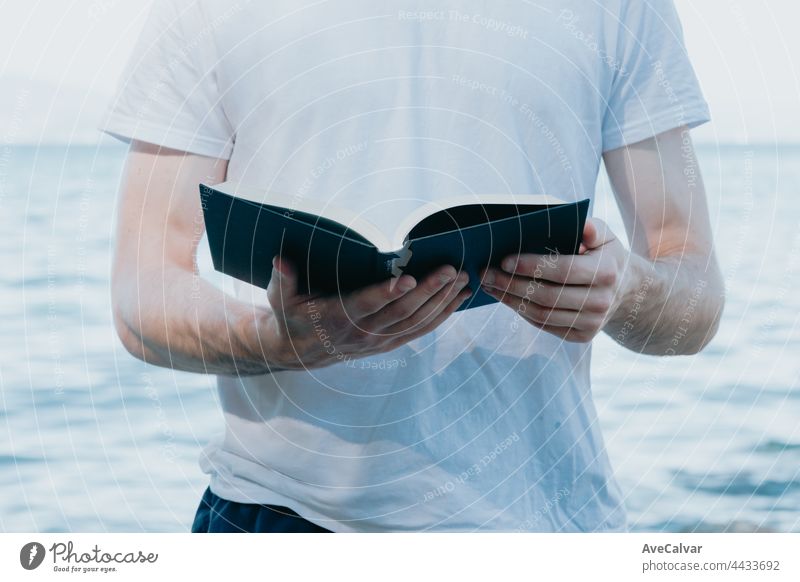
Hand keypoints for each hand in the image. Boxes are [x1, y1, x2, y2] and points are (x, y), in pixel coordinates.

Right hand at [255, 257, 471, 368]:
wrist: (297, 352)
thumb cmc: (290, 315)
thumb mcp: (279, 297)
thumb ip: (283, 278)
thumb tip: (280, 260)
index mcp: (338, 317)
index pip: (366, 305)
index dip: (387, 293)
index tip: (409, 278)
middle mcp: (362, 332)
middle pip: (401, 312)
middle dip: (429, 290)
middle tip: (451, 268)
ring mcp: (379, 341)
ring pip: (416, 322)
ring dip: (441, 301)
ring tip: (462, 279)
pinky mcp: (389, 344)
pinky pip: (420, 331)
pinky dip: (442, 315)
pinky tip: (459, 299)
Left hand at [479, 219, 633, 341]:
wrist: (625, 290)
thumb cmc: (604, 255)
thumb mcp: (604, 236)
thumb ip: (591, 228)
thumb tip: (581, 226)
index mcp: (607, 272)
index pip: (564, 270)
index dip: (532, 267)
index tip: (504, 260)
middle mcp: (601, 301)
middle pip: (548, 296)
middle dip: (511, 285)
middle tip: (485, 273)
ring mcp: (592, 323)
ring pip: (542, 314)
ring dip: (510, 300)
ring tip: (489, 286)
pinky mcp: (581, 337)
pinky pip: (544, 325)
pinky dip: (521, 311)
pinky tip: (505, 297)